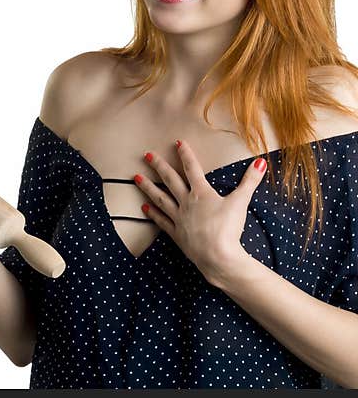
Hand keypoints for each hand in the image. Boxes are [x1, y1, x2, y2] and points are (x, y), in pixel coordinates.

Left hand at [133, 139, 265, 287]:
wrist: (217, 255)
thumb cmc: (229, 228)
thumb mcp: (241, 201)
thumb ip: (250, 181)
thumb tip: (261, 162)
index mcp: (201, 193)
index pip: (192, 169)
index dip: (185, 154)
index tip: (177, 142)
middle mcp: (186, 203)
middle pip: (170, 180)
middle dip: (158, 166)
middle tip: (146, 155)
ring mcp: (179, 218)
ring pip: (160, 198)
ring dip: (148, 187)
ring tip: (136, 177)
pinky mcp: (176, 233)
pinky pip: (161, 221)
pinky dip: (152, 214)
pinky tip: (144, 207)